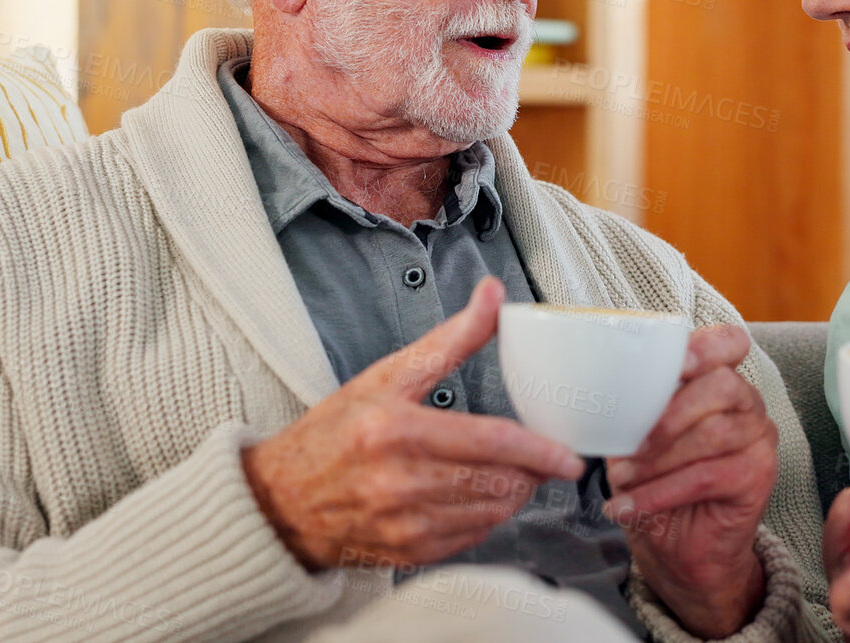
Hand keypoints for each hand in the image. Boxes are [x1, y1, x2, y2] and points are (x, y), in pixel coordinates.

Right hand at [241, 276, 584, 569]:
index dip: (539, 451)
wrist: (280, 501)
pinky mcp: (408, 554)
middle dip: (533, 472)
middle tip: (543, 458)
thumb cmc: (334, 432)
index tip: (569, 457)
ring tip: (513, 474)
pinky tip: (480, 497)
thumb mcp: (387, 375)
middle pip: (499, 482)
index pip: (490, 443)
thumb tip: (493, 295)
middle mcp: (400, 483)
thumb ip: (449, 339)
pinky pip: (472, 538)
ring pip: (492, 514)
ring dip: (515, 495)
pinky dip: (487, 518)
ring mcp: (404, 525)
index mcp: (396, 431)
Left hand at [604, 324, 777, 636]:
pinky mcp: (757, 477)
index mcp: (718, 380)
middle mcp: (747, 404)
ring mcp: (758, 440)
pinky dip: (659, 493)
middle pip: (721, 386)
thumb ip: (635, 409)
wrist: (681, 549)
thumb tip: (603, 393)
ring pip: (713, 434)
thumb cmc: (657, 482)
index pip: (729, 343)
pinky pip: (706, 477)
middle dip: (670, 413)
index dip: (706, 347)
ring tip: (622, 479)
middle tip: (630, 445)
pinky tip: (629, 507)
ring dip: (658, 459)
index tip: (677, 364)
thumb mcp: (637, 439)